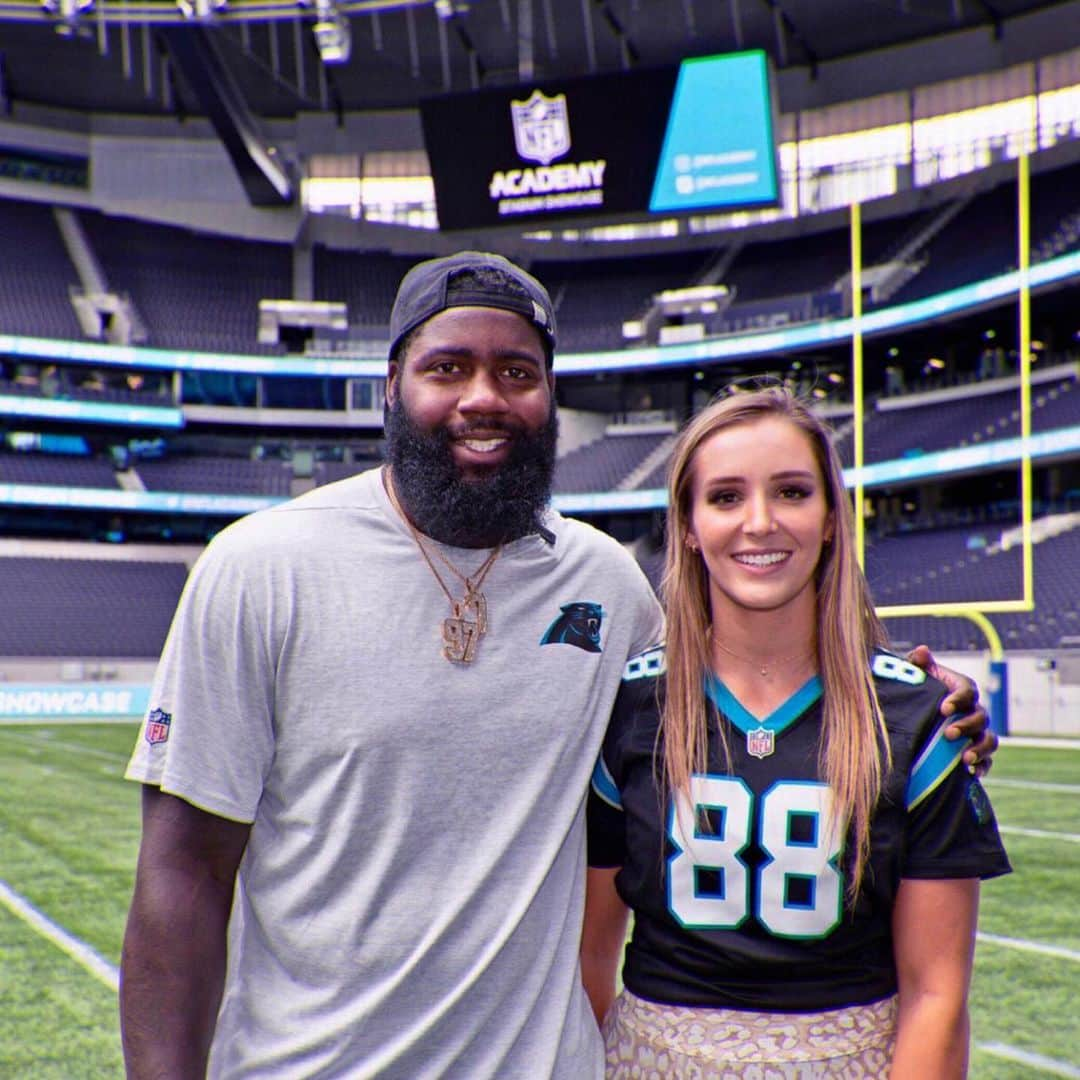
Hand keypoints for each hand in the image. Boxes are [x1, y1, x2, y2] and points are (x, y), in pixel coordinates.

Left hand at [904, 645, 997, 776]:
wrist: (917, 715)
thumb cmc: (917, 690)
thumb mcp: (913, 675)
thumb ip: (917, 663)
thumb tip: (922, 651)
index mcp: (962, 689)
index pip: (968, 691)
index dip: (958, 700)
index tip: (943, 709)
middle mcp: (974, 710)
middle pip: (980, 717)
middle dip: (966, 727)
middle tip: (948, 735)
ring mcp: (978, 732)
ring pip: (989, 740)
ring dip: (980, 749)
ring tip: (964, 759)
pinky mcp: (977, 751)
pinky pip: (987, 761)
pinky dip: (982, 767)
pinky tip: (970, 774)